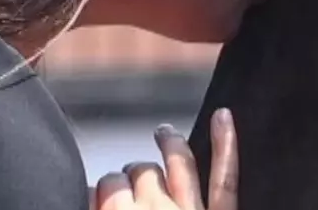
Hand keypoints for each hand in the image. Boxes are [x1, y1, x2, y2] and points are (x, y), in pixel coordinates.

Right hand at [96, 108, 237, 209]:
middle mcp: (157, 209)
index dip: (106, 187)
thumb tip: (92, 195)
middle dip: (134, 171)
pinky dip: (226, 145)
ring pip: (179, 164)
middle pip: (142, 171)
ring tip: (164, 133)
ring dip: (170, 142)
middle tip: (131, 180)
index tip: (104, 194)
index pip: (108, 185)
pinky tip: (223, 116)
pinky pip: (225, 179)